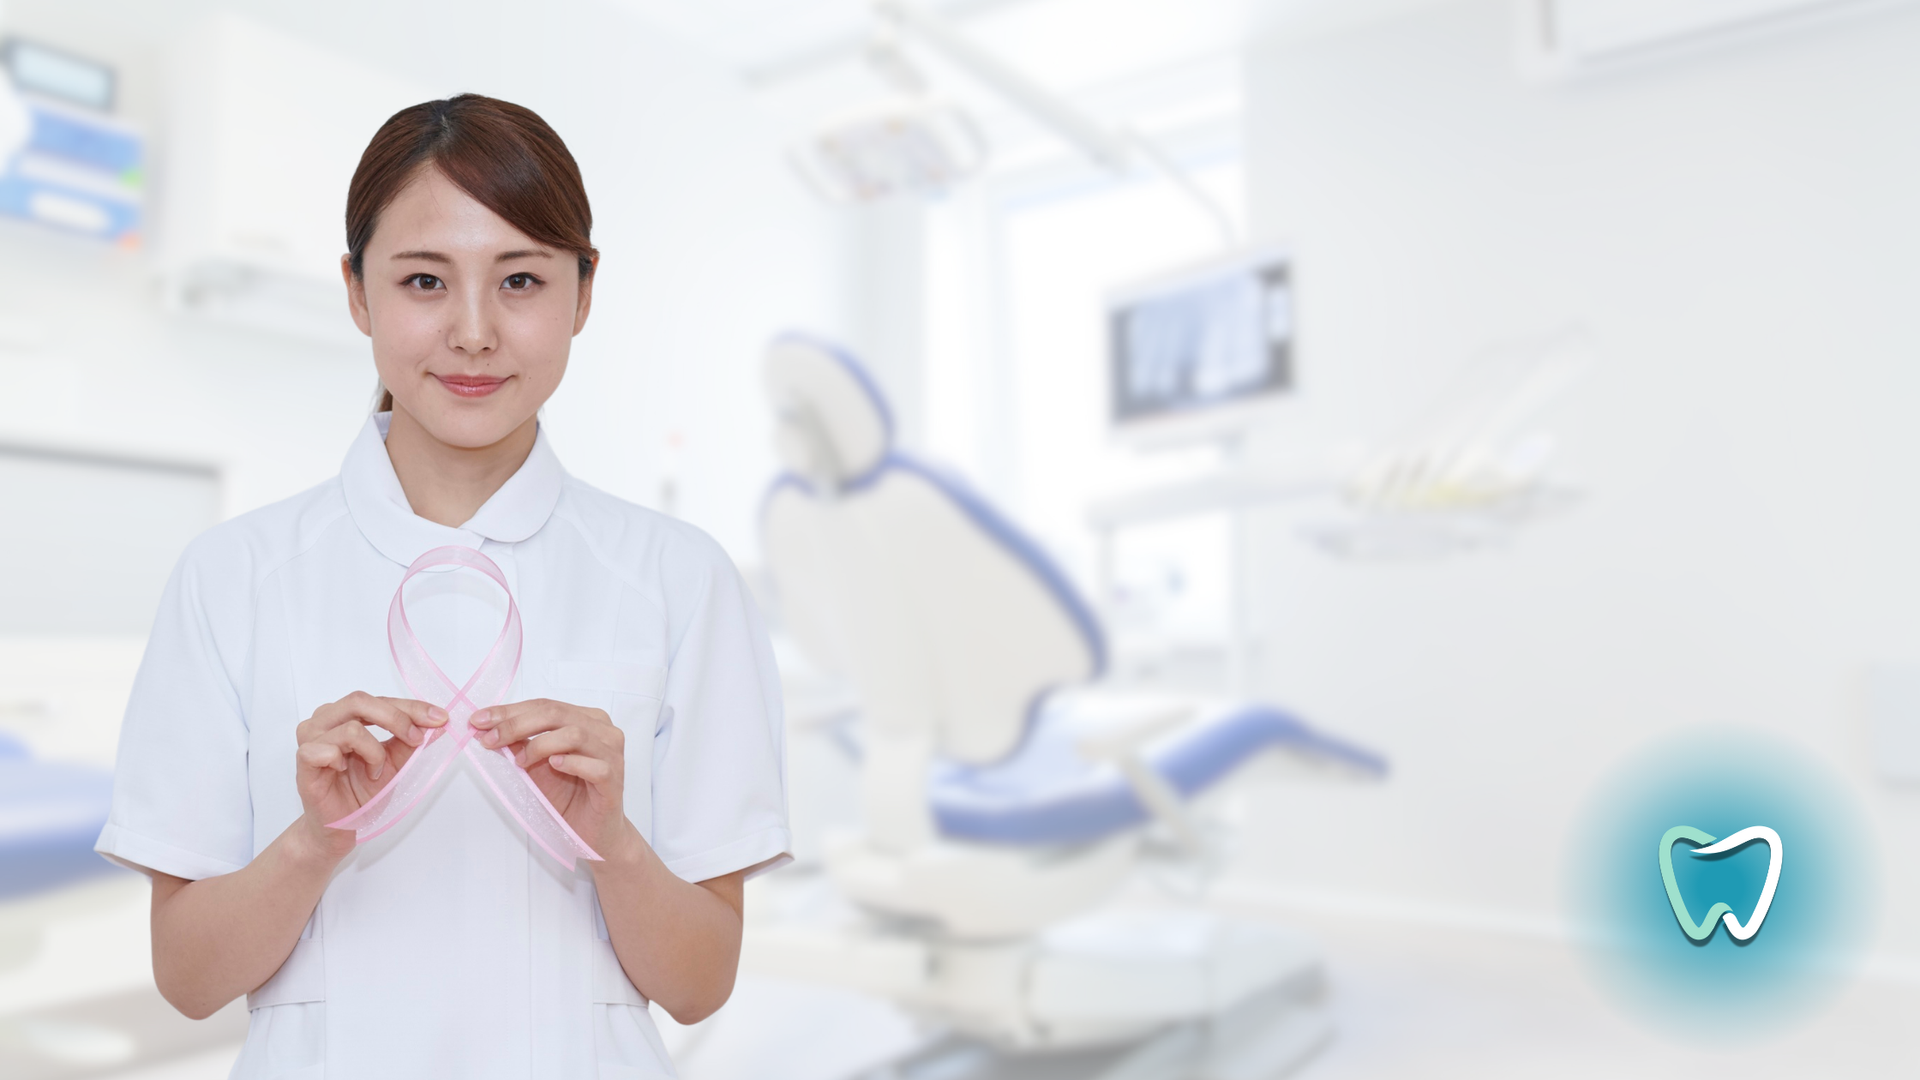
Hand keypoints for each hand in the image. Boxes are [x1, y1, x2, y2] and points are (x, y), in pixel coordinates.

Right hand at [293, 692, 445, 858]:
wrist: (340, 826)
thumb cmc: (361, 791)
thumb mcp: (395, 762)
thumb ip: (411, 740)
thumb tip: (437, 721)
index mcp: (345, 714)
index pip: (380, 699)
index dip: (412, 707)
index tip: (439, 718)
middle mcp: (325, 720)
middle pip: (360, 700)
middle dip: (397, 718)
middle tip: (416, 739)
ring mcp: (311, 739)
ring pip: (351, 728)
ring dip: (373, 752)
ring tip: (373, 773)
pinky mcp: (303, 760)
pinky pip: (326, 750)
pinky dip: (345, 761)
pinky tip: (345, 773)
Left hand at [469, 699, 629, 858]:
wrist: (593, 835)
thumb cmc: (567, 798)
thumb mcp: (535, 768)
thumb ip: (519, 745)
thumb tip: (487, 728)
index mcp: (586, 719)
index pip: (545, 706)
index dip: (510, 711)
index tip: (478, 720)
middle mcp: (603, 731)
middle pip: (556, 714)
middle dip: (516, 724)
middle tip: (489, 739)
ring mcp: (612, 754)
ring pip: (575, 734)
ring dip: (540, 745)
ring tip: (520, 762)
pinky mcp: (615, 780)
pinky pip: (595, 766)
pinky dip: (571, 762)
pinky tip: (554, 765)